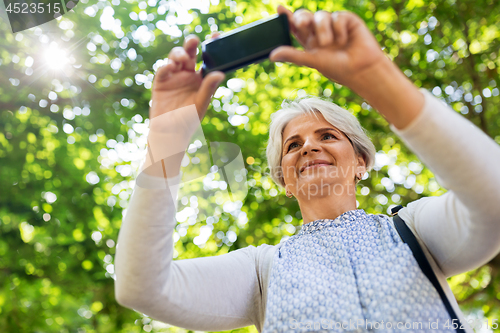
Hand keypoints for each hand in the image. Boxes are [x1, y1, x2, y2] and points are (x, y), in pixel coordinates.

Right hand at [150, 33, 224, 126]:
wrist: (170, 132)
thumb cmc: (189, 120)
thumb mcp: (200, 104)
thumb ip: (208, 89)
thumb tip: (220, 74)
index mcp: (201, 79)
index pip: (207, 59)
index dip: (211, 47)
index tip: (216, 35)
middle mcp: (188, 75)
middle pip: (189, 54)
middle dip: (191, 45)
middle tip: (194, 40)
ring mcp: (174, 77)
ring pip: (175, 58)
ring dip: (178, 54)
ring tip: (181, 59)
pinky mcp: (161, 82)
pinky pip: (163, 70)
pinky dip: (165, 66)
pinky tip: (170, 67)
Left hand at [269, 5, 387, 87]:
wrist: (361, 68)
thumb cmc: (338, 68)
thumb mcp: (312, 60)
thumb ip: (293, 55)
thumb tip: (272, 56)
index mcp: (310, 42)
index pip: (295, 27)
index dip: (287, 18)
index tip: (279, 9)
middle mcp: (320, 32)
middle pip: (305, 16)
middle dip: (302, 19)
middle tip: (303, 24)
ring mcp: (333, 25)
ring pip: (320, 16)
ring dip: (323, 29)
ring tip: (329, 43)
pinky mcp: (347, 20)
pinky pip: (337, 16)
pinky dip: (339, 29)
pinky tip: (345, 40)